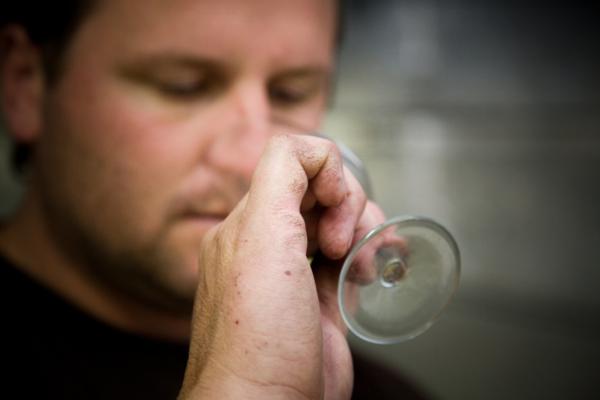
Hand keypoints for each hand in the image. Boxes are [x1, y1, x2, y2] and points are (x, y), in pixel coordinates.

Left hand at [178, 134, 384, 399]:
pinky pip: (351, 260)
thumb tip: (312, 151)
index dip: (327, 173)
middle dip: (350, 205)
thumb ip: (281, 175)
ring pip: (343, 225)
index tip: (335, 204)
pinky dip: (370, 254)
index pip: (292, 163)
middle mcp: (269, 244)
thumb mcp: (262, 235)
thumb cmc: (259, 332)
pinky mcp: (320, 302)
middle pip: (323, 193)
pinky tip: (376, 268)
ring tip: (367, 261)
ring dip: (366, 230)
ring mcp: (296, 274)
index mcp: (247, 223)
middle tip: (345, 241)